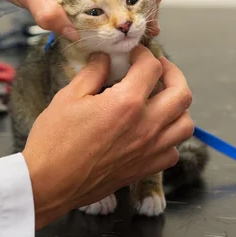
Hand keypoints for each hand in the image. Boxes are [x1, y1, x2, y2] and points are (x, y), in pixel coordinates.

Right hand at [21, 46, 192, 228]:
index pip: (152, 68)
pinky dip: (168, 137)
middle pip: (181, 93)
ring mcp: (149, 150)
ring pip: (185, 124)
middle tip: (156, 69)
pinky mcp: (145, 169)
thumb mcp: (68, 97)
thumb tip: (105, 59)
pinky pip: (173, 150)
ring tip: (159, 99)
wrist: (49, 182)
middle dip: (172, 73)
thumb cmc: (54, 139)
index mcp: (126, 103)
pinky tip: (151, 131)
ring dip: (177, 107)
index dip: (144, 54)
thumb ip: (92, 73)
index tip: (134, 54)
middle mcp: (146, 126)